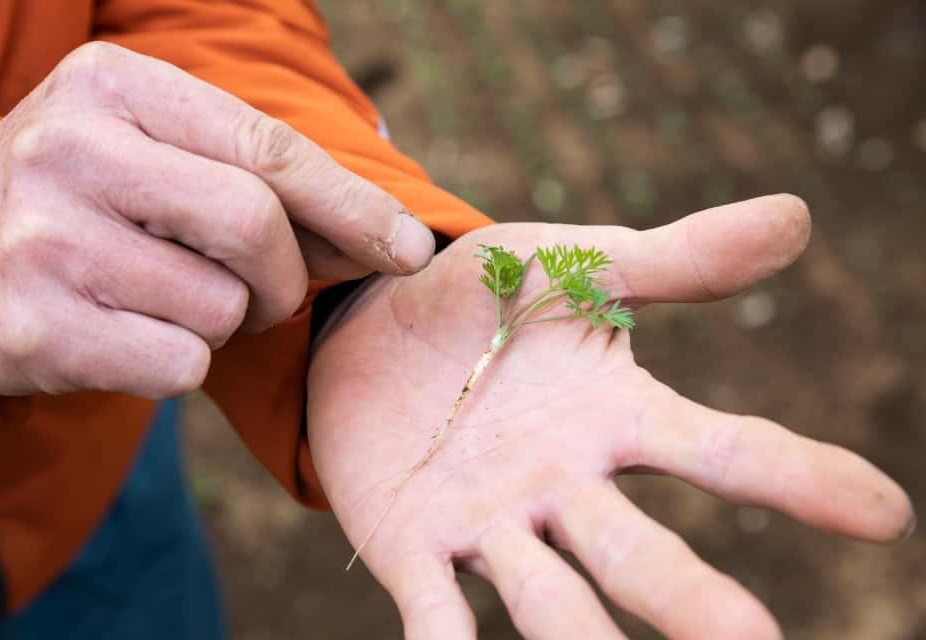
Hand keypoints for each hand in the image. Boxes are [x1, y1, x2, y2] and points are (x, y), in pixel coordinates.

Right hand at [0, 42, 433, 397]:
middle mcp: (73, 151)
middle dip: (285, 277)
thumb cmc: (82, 202)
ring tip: (162, 299)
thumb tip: (390, 238)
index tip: (411, 248)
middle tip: (266, 293)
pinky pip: (180, 367)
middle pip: (256, 227)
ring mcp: (47, 242)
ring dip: (221, 321)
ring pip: (221, 308)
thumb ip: (259, 181)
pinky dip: (178, 364)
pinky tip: (126, 335)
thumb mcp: (154, 152)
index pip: (270, 149)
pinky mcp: (38, 330)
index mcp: (116, 87)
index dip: (354, 206)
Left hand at [307, 195, 913, 639]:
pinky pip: (432, 613)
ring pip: (548, 599)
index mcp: (614, 418)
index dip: (799, 478)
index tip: (884, 511)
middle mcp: (564, 489)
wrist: (372, 329)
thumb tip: (795, 214)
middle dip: (692, 600)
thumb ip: (671, 259)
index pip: (721, 451)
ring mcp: (488, 525)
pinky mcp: (412, 547)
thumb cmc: (487, 298)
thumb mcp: (572, 264)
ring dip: (579, 639)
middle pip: (640, 554)